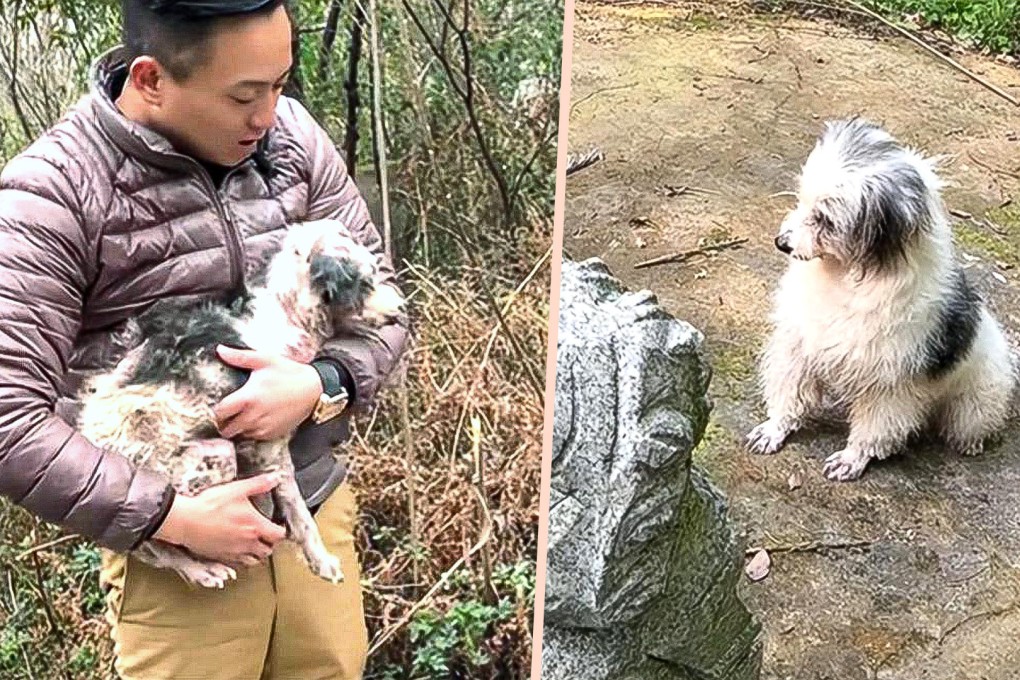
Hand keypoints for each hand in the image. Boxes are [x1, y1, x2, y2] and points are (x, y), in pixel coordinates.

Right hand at [153, 473, 286, 567]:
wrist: (185, 521)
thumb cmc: (210, 506)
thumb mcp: (237, 489)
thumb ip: (258, 484)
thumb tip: (275, 479)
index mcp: (255, 526)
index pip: (278, 535)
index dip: (281, 530)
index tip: (278, 525)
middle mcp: (247, 543)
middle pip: (268, 551)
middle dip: (269, 543)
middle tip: (266, 535)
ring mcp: (234, 552)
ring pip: (254, 561)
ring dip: (257, 554)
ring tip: (254, 545)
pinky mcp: (220, 557)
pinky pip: (237, 564)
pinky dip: (241, 559)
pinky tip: (237, 550)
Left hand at [213, 345, 321, 440]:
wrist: (314, 389)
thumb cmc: (290, 373)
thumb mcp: (265, 360)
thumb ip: (240, 356)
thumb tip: (220, 350)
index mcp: (248, 398)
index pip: (220, 413)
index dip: (216, 411)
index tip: (219, 406)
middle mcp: (254, 416)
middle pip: (227, 429)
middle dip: (224, 423)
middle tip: (228, 413)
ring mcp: (264, 427)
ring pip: (240, 435)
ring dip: (238, 428)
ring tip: (243, 416)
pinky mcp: (273, 433)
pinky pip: (254, 438)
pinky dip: (252, 431)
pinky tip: (257, 419)